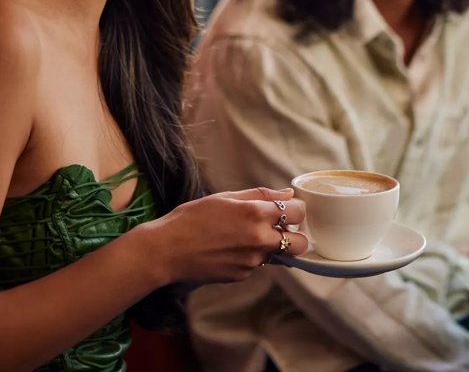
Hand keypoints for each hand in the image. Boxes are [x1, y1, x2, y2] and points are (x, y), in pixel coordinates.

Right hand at [148, 187, 308, 284]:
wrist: (167, 250)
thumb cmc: (191, 218)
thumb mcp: (225, 197)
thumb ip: (260, 195)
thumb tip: (287, 193)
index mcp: (256, 213)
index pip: (298, 212)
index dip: (296, 209)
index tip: (288, 208)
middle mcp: (260, 239)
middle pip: (301, 243)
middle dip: (295, 235)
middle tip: (279, 228)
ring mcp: (252, 261)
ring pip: (279, 255)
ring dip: (272, 246)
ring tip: (246, 237)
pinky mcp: (243, 275)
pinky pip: (258, 264)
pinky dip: (251, 257)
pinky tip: (230, 249)